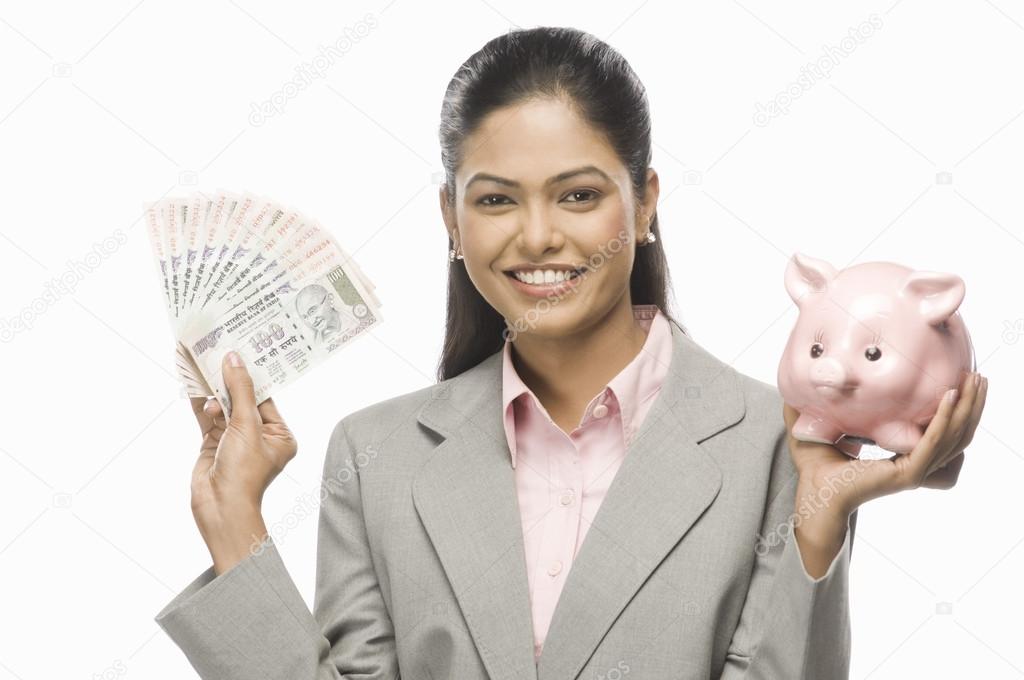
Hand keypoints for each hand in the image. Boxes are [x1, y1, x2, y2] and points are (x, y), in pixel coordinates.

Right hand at [189, 350, 297, 572]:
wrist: (220, 508)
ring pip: (222, 407)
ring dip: (211, 388)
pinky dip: (199, 402)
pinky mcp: (214, 444)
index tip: (239, 350)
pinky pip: (207, 418)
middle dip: (227, 379)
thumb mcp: (246, 426)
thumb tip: (234, 360)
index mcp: (280, 434)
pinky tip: (191, 381)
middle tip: (216, 349)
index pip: (264, 397)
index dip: (249, 375)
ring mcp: (235, 440)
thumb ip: (240, 391)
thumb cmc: (244, 472)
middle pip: (241, 399)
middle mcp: (259, 436)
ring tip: (198, 360)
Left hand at [782, 370, 987, 575]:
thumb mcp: (822, 426)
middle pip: (957, 433)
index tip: (962, 382)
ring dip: (967, 408)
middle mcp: (915, 463)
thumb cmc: (816, 465)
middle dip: (972, 404)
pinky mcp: (906, 472)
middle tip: (979, 376)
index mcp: (902, 454)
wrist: (811, 492)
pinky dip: (943, 420)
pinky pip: (932, 443)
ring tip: (974, 382)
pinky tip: (949, 397)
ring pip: (953, 437)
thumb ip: (817, 406)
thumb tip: (802, 380)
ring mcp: (914, 470)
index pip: (940, 431)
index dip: (956, 408)